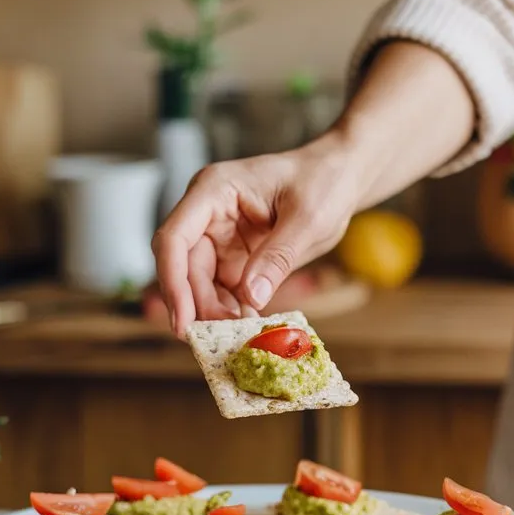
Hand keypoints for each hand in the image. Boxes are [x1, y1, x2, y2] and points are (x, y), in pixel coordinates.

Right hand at [153, 131, 362, 336]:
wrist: (340, 177)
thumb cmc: (324, 181)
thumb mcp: (308, 220)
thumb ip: (277, 257)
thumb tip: (250, 298)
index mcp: (214, 191)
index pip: (174, 239)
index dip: (173, 282)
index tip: (183, 322)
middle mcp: (207, 214)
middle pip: (184, 268)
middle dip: (199, 306)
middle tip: (221, 337)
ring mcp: (219, 236)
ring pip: (200, 284)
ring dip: (214, 311)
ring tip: (240, 333)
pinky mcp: (233, 256)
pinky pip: (222, 289)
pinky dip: (231, 309)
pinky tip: (249, 324)